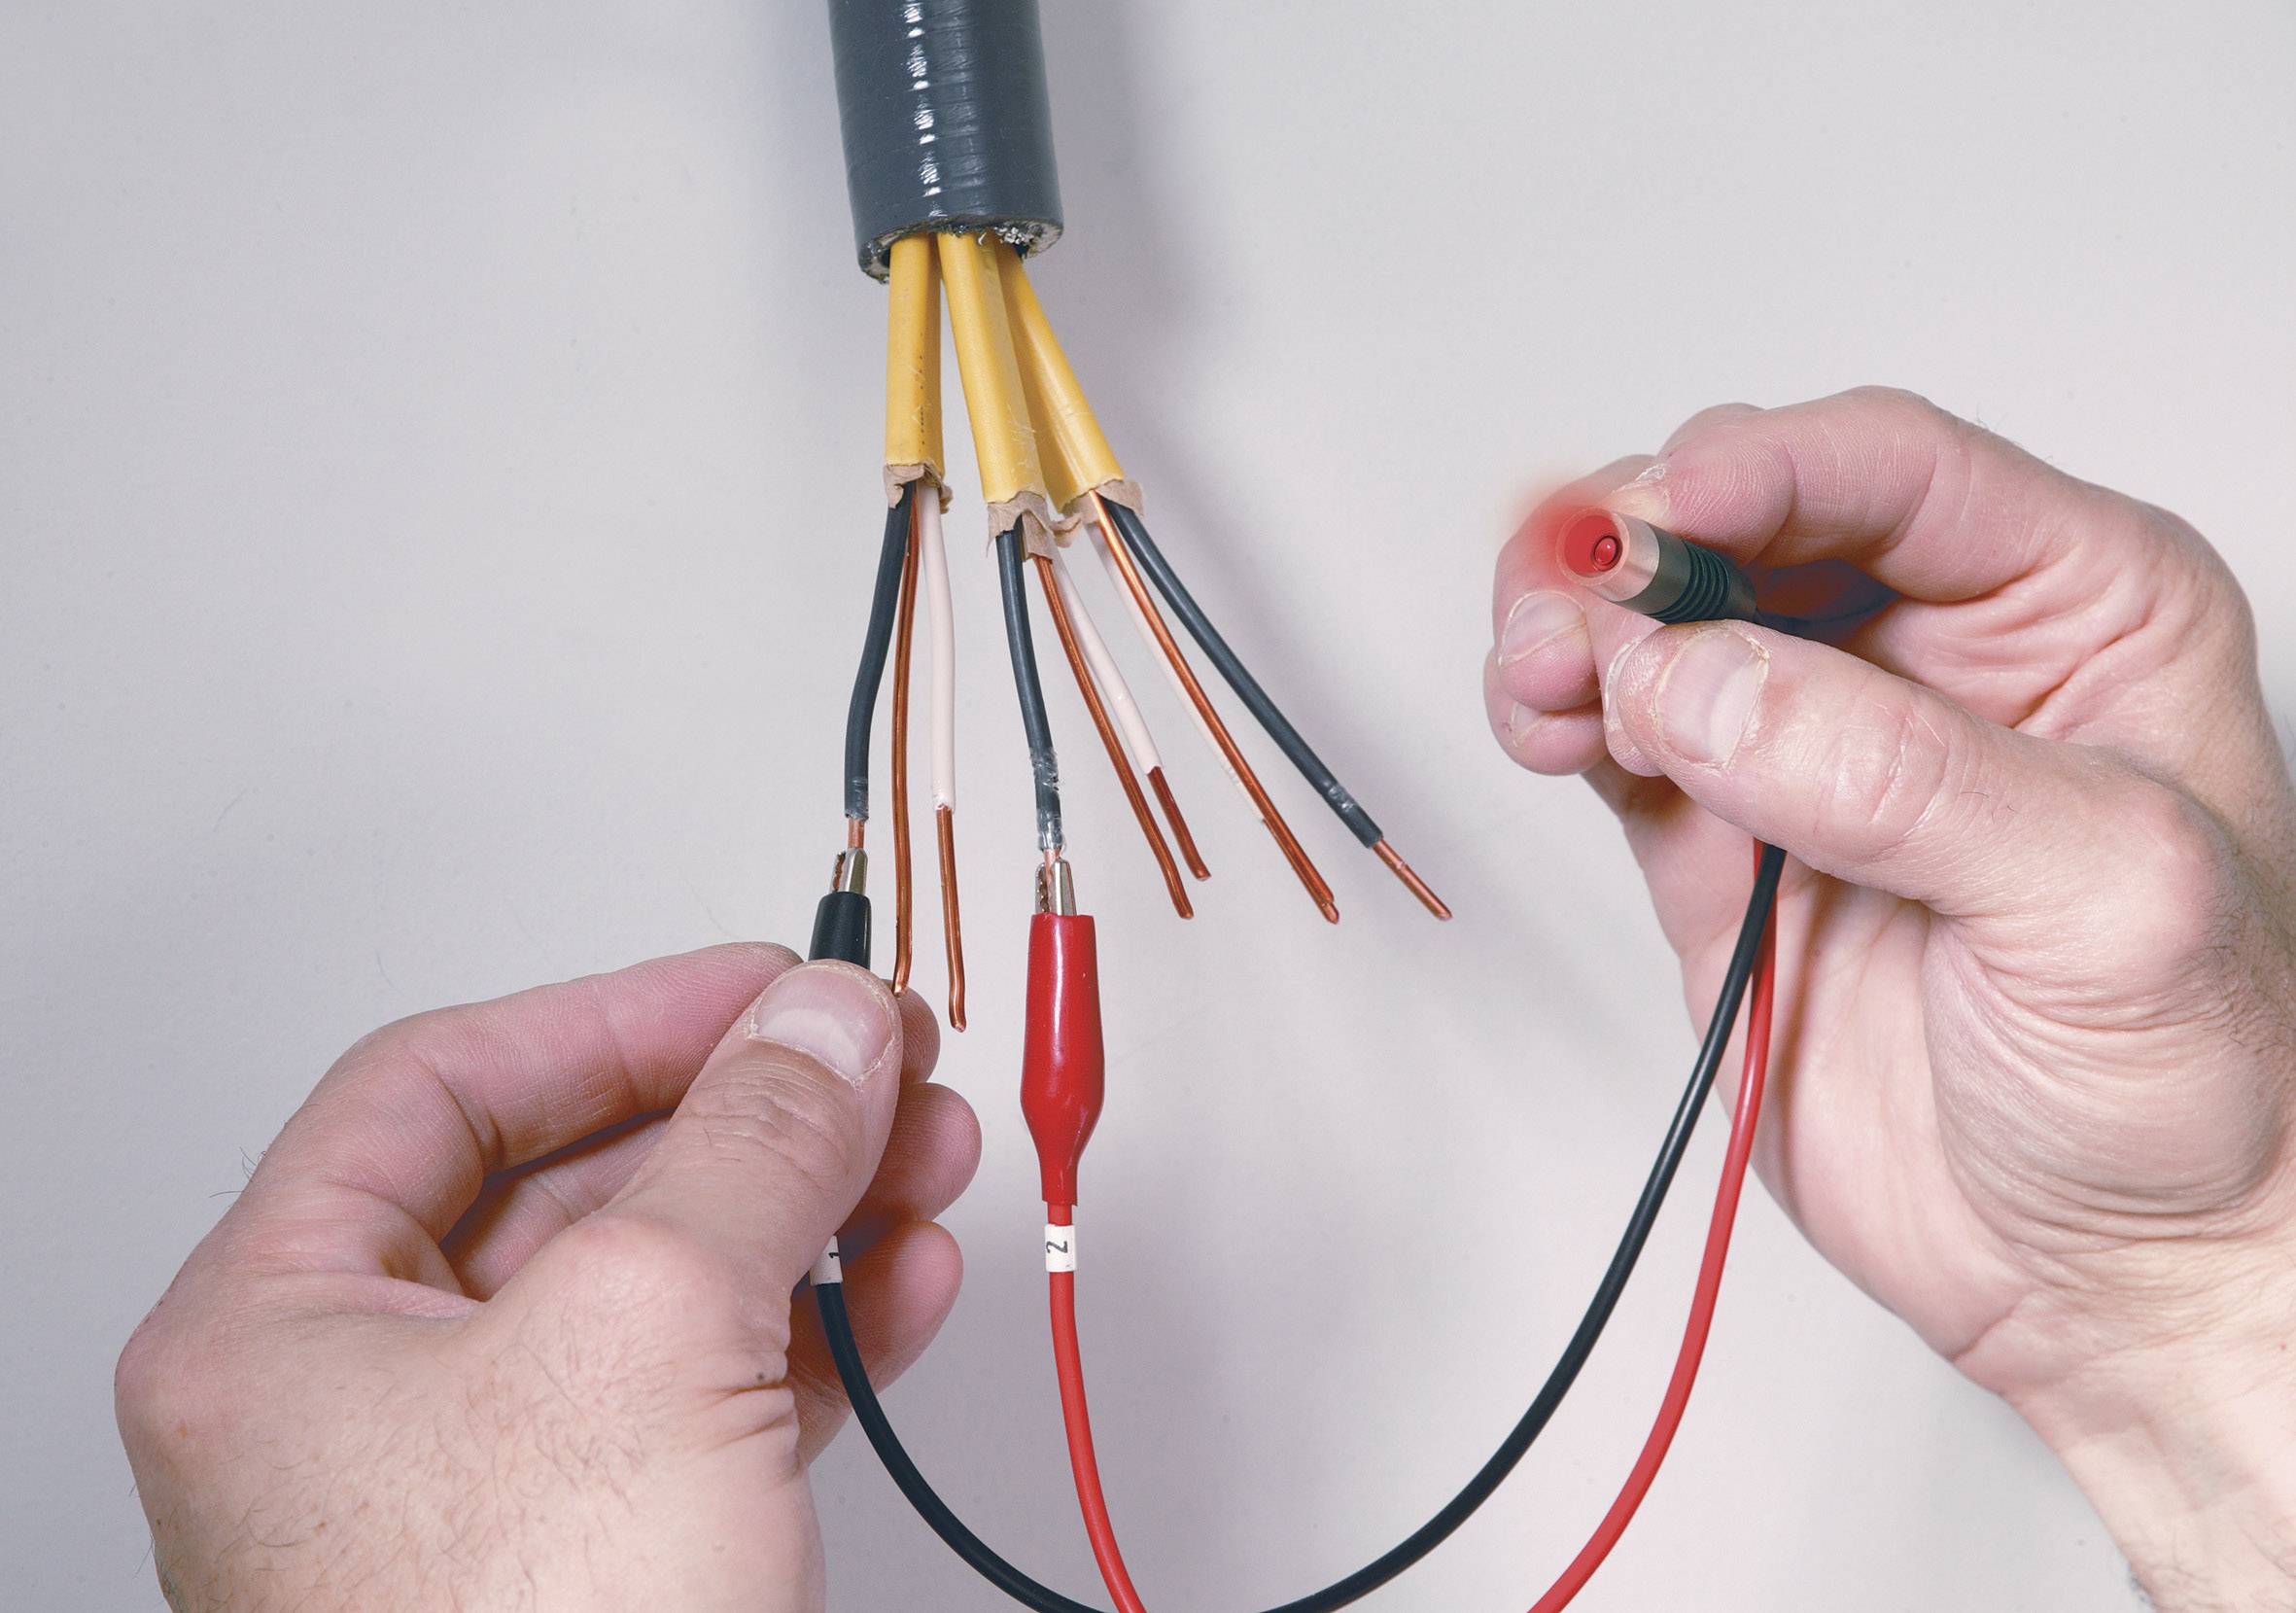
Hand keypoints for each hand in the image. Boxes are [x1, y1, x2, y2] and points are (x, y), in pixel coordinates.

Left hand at [115, 946, 980, 1612]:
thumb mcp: (652, 1330)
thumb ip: (752, 1142)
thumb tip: (823, 1023)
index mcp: (280, 1330)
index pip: (441, 1087)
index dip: (619, 1012)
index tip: (766, 985)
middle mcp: (366, 1408)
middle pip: (573, 1184)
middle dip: (749, 1112)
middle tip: (874, 1062)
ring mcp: (487, 1496)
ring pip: (662, 1290)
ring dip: (809, 1207)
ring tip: (926, 1154)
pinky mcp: (603, 1564)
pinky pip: (716, 1397)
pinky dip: (821, 1325)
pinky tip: (905, 1279)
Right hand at [1485, 389, 2295, 1608]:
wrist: (2111, 1274)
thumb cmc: (2194, 1087)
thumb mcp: (2105, 902)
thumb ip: (1900, 778)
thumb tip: (1697, 687)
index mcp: (2077, 608)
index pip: (1893, 473)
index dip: (1760, 472)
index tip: (1660, 515)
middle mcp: (1935, 653)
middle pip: (1747, 523)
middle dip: (1640, 548)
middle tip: (1574, 607)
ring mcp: (1814, 744)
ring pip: (1657, 619)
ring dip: (1575, 624)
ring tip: (1541, 678)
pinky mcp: (1719, 837)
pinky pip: (1614, 730)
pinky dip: (1556, 710)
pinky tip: (1543, 725)